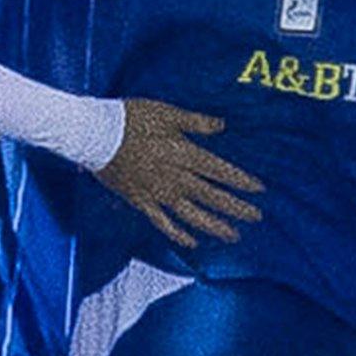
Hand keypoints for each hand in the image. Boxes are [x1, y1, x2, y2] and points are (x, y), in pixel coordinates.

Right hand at [96, 99, 264, 248]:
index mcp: (183, 154)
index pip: (219, 171)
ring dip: (214, 226)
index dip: (240, 181)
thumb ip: (195, 122)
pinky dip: (178, 234)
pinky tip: (192, 242)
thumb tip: (221, 126)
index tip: (259, 190)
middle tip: (256, 217)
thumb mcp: (167, 113)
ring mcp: (158, 193)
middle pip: (211, 196)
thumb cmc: (131, 119)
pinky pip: (163, 223)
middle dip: (235, 208)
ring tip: (233, 235)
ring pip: (192, 214)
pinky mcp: (141, 202)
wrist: (95, 135)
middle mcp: (175, 178)